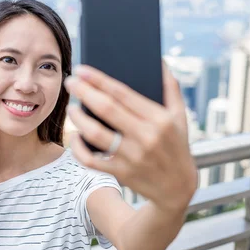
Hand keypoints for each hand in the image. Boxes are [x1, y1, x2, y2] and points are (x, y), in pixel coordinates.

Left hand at [64, 62, 197, 214]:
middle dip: (83, 92)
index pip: (123, 93)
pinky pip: (91, 159)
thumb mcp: (180, 116)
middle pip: (106, 109)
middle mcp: (146, 136)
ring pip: (95, 134)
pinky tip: (75, 136)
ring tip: (72, 108)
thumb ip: (170, 87)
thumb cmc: (176, 145)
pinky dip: (78, 147)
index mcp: (159, 118)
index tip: (82, 70)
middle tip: (70, 82)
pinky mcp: (122, 173)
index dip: (98, 79)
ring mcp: (132, 157)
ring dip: (78, 119)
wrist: (178, 189)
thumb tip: (159, 60)